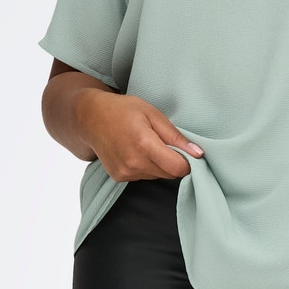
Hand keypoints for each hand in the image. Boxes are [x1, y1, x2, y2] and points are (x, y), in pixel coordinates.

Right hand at [74, 90, 203, 180]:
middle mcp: (133, 163)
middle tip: (164, 142)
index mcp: (144, 144)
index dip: (187, 161)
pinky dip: (146, 166)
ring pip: (158, 176)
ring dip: (159, 164)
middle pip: (170, 174)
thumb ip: (176, 137)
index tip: (186, 151)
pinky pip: (144, 177)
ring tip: (147, 144)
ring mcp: (125, 173)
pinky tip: (136, 151)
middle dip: (173, 161)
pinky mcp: (119, 178)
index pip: (178, 168)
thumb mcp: (153, 114)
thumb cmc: (123, 110)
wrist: (90, 118)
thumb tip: (198, 154)